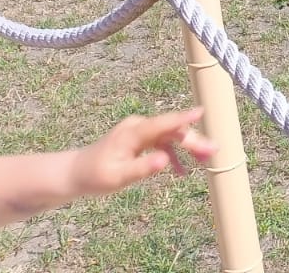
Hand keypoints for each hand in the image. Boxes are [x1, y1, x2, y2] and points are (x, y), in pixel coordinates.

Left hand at [69, 108, 215, 197]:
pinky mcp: (139, 139)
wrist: (75, 173)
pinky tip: (182, 170)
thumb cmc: (95, 176)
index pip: (163, 124)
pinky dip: (173, 154)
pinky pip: (162, 143)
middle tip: (213, 151)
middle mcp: (138, 127)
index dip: (183, 118)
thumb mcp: (118, 177)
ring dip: (187, 147)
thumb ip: (143, 168)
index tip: (201, 112)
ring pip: (170, 136)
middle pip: (171, 131)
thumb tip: (165, 161)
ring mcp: (139, 132)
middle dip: (193, 140)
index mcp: (133, 133)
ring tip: (205, 160)